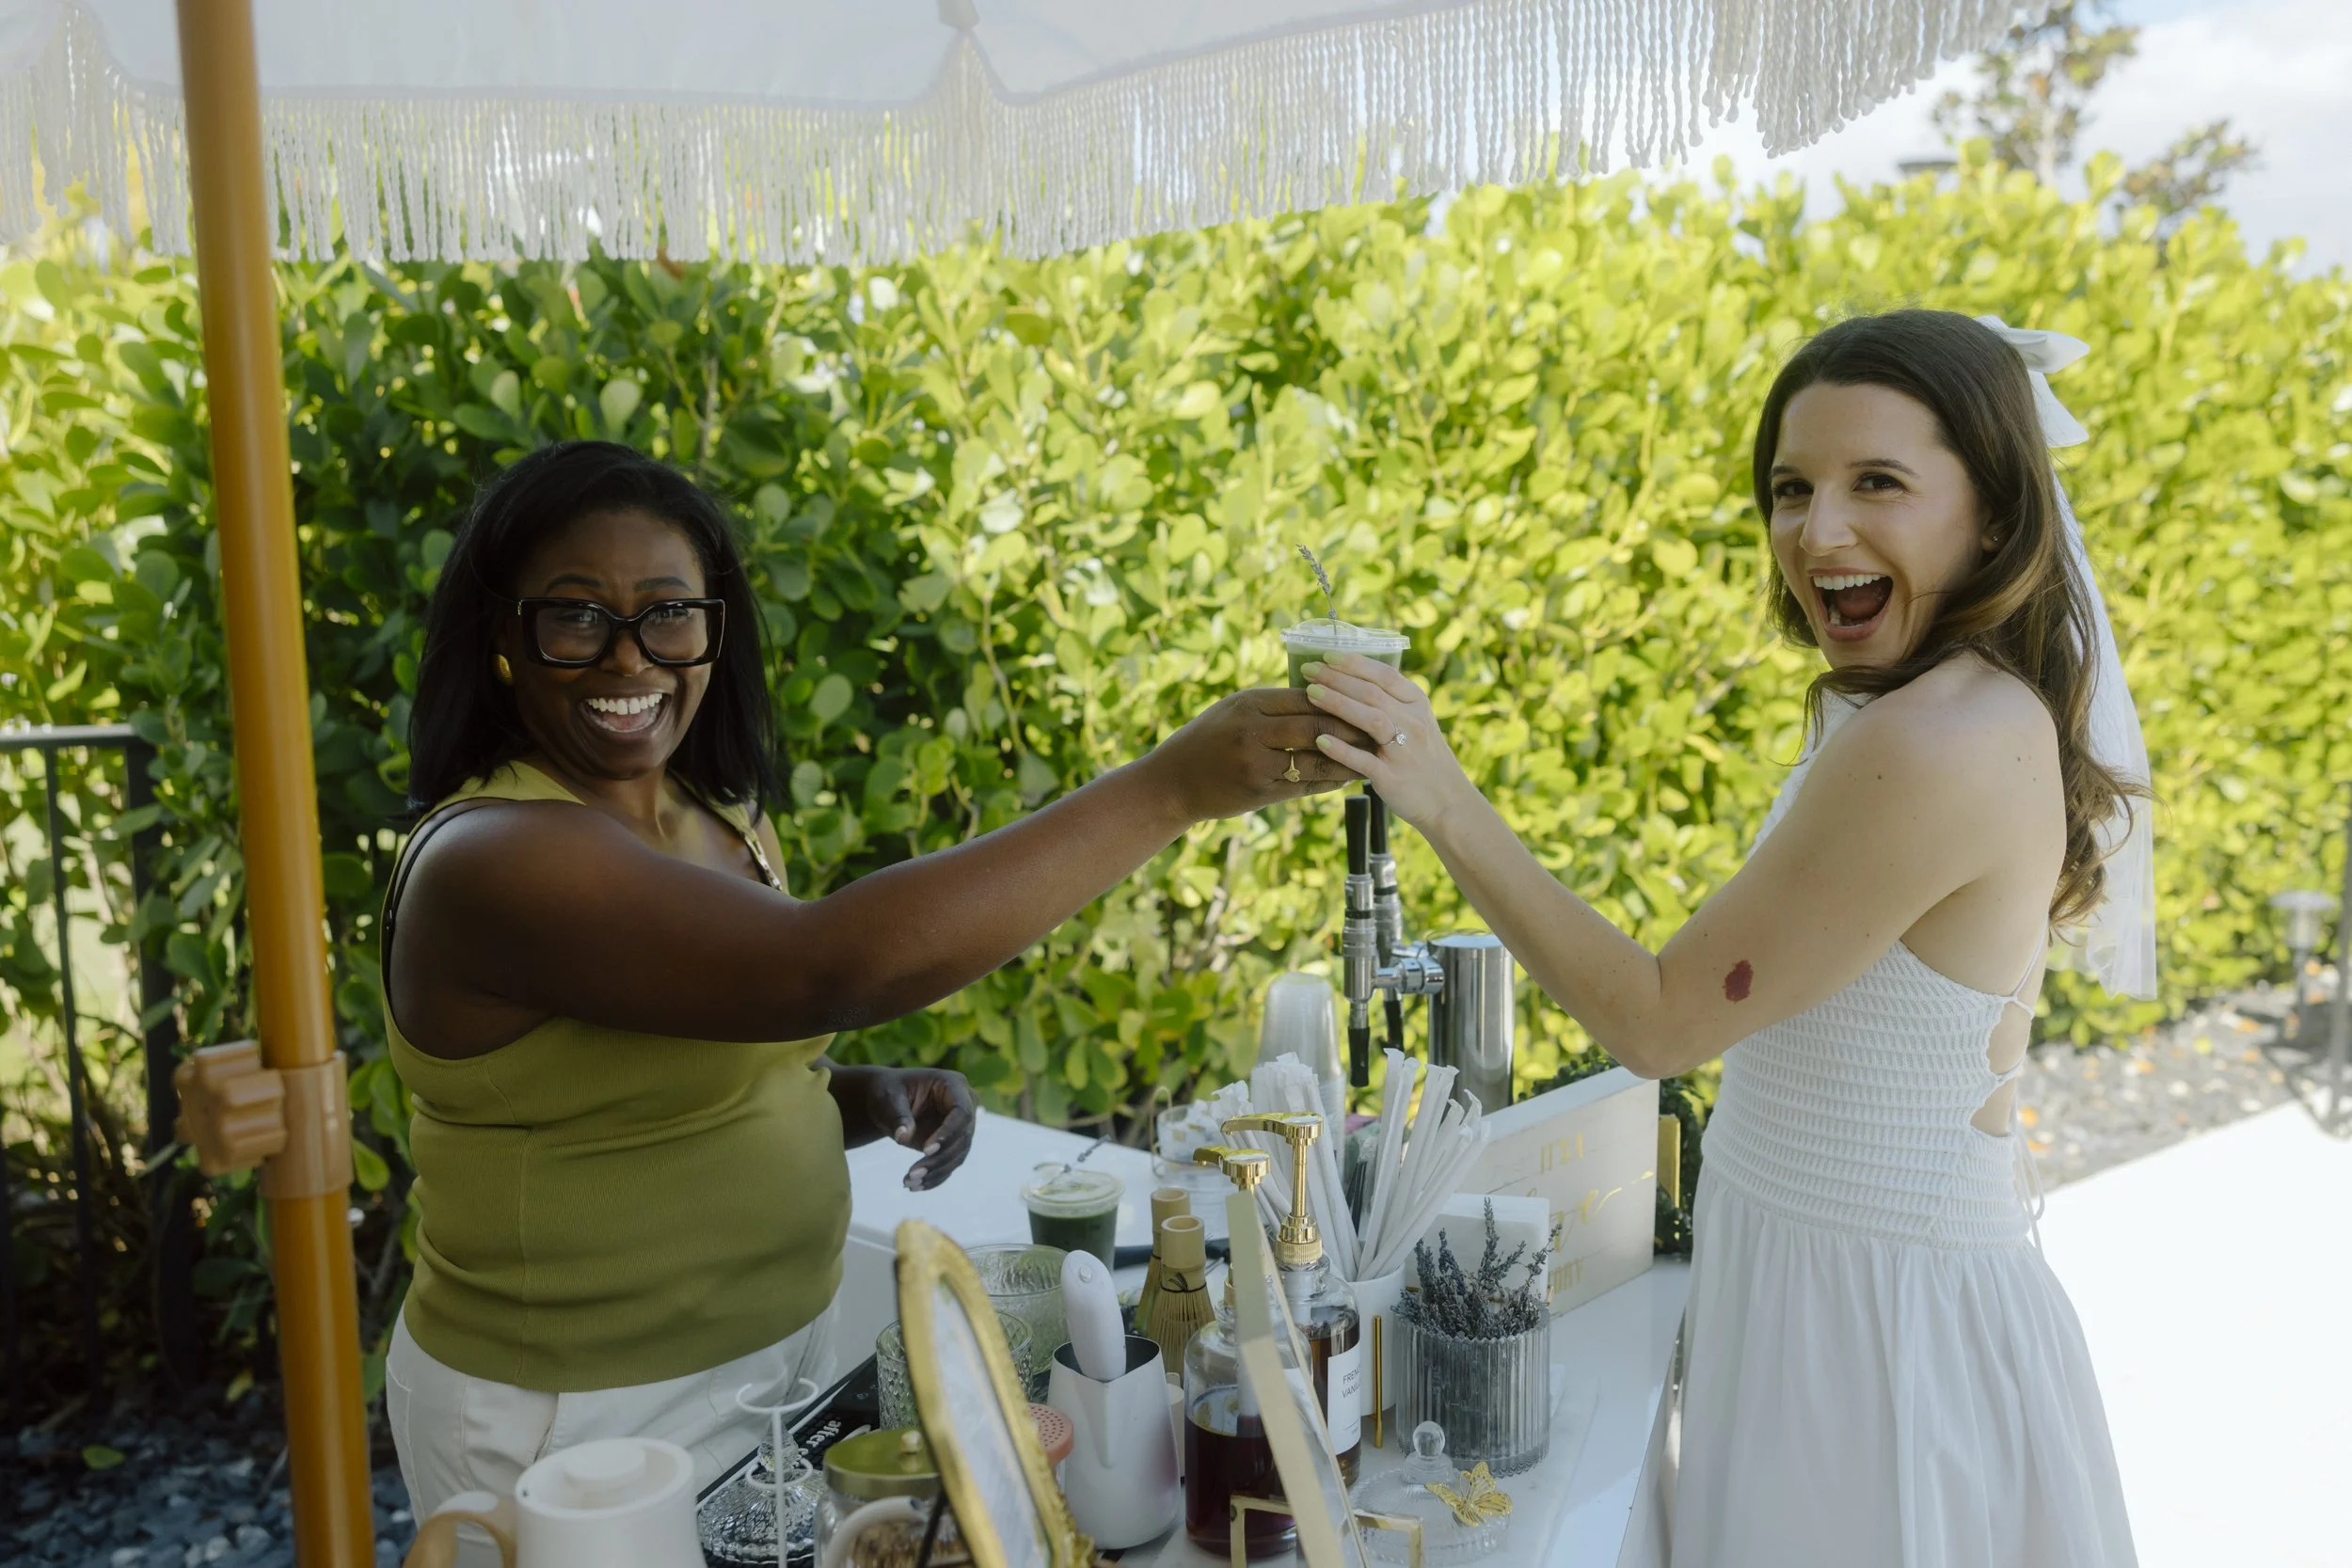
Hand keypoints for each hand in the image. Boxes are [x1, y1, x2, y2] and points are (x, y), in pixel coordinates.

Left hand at [835, 1065, 977, 1189]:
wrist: (887, 1101)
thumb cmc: (888, 1092)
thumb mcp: (888, 1098)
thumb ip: (898, 1116)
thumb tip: (903, 1137)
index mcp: (953, 1085)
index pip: (961, 1113)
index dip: (948, 1133)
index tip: (926, 1150)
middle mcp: (965, 1105)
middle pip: (962, 1138)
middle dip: (939, 1159)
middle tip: (912, 1173)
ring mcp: (961, 1127)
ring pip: (958, 1155)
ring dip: (935, 1172)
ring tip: (909, 1182)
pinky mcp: (953, 1145)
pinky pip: (949, 1164)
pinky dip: (934, 1177)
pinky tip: (914, 1186)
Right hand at [1143, 687, 1371, 821]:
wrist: (1172, 784)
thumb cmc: (1206, 740)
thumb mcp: (1233, 710)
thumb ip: (1272, 704)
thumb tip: (1321, 696)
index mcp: (1249, 704)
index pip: (1306, 696)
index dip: (1340, 698)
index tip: (1366, 699)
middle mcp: (1253, 732)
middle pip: (1317, 726)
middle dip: (1353, 728)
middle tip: (1380, 728)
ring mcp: (1257, 765)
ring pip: (1317, 760)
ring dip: (1349, 759)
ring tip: (1372, 755)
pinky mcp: (1260, 793)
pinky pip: (1307, 786)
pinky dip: (1331, 781)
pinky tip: (1349, 776)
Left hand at [1301, 655, 1478, 829]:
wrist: (1447, 800)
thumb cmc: (1423, 756)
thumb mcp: (1416, 720)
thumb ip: (1390, 700)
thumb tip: (1350, 677)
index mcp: (1417, 704)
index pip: (1385, 675)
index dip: (1354, 663)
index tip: (1326, 655)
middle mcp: (1413, 723)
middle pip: (1372, 694)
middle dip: (1337, 678)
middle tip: (1308, 670)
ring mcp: (1404, 751)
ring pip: (1371, 720)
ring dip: (1338, 704)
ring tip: (1310, 694)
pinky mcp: (1393, 778)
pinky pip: (1365, 761)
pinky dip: (1342, 750)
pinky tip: (1320, 741)